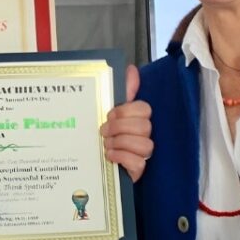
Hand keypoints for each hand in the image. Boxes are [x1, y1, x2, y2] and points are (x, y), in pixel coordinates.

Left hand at [101, 65, 152, 181]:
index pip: (144, 108)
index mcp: (137, 119)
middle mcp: (144, 135)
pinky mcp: (139, 171)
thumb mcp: (111, 114)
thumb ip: (123, 92)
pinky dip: (121, 157)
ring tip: (106, 144)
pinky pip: (138, 162)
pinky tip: (110, 156)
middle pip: (144, 126)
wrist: (94, 168)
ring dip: (120, 143)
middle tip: (104, 131)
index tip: (109, 114)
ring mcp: (144, 154)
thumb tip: (131, 69)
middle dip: (120, 127)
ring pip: (144, 144)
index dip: (126, 111)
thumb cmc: (106, 138)